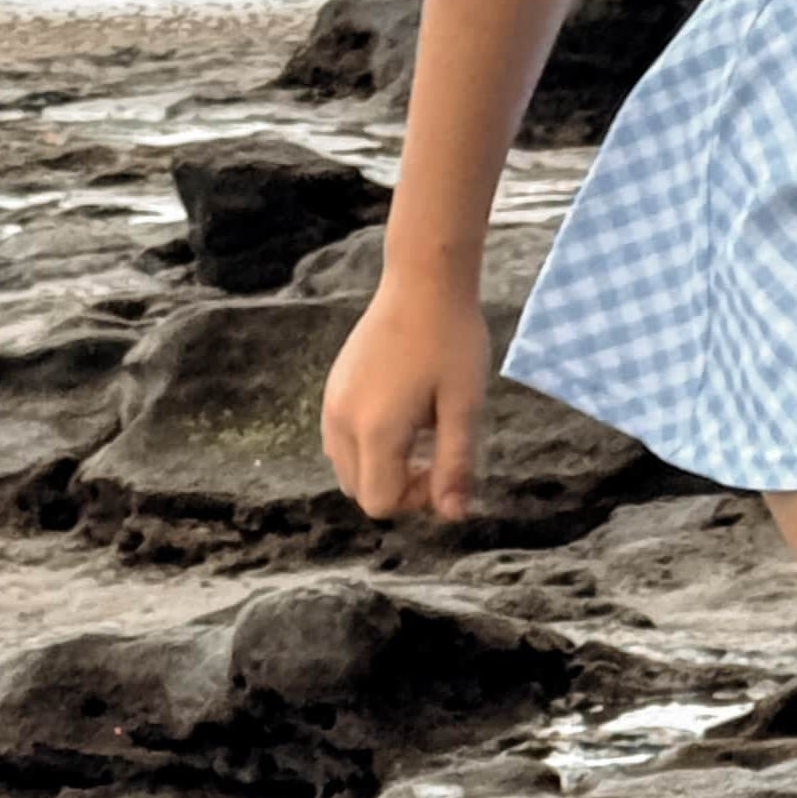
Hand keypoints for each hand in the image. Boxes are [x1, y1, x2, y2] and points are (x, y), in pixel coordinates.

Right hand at [320, 273, 489, 520]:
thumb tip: (453, 516)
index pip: (379, 503)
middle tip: (435, 453)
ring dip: (382, 468)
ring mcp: (331, 403)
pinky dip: (368, 446)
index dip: (414, 501)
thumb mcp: (465, 407)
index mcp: (375, 430)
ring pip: (346, 469)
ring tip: (420, 434)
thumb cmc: (452, 341)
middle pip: (359, 491)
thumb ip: (456, 465)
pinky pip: (340, 441)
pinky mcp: (332, 388)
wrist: (423, 281)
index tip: (442, 468)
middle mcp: (342, 421)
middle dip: (397, 487)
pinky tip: (401, 415)